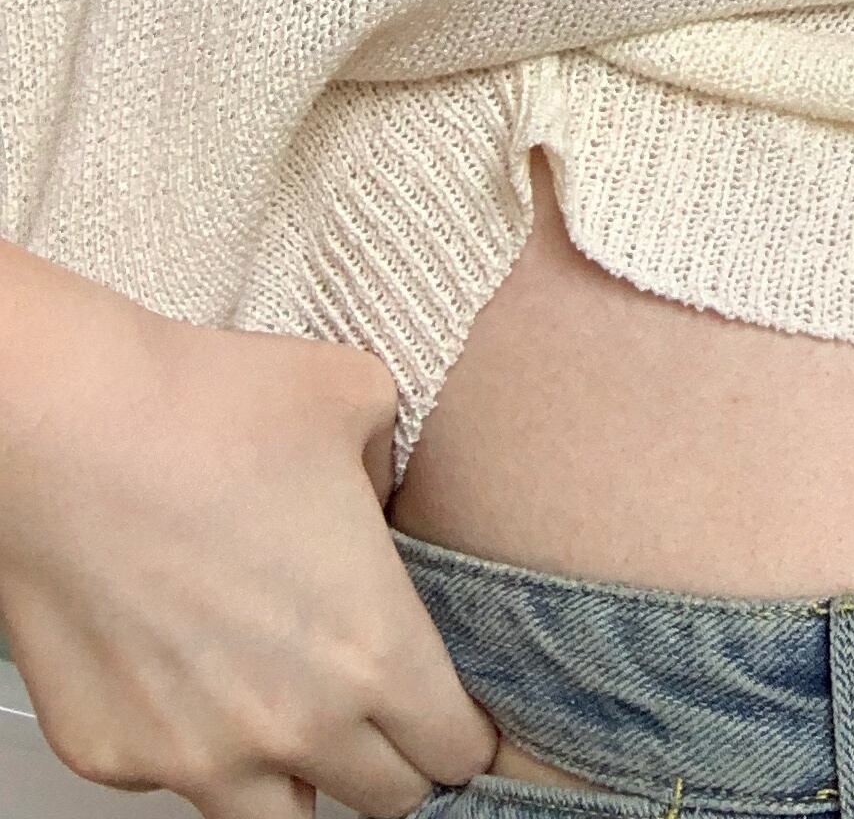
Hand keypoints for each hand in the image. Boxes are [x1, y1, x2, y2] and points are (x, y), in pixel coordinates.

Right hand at [0, 257, 500, 818]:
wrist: (65, 430)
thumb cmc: (208, 408)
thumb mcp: (362, 400)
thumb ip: (398, 473)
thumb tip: (384, 502)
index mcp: (373, 650)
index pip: (452, 751)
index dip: (463, 731)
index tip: (456, 713)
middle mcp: (292, 726)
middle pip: (383, 799)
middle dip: (394, 757)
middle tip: (383, 710)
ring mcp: (196, 755)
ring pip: (281, 817)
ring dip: (300, 774)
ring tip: (292, 708)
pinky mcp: (116, 756)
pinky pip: (179, 779)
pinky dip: (197, 744)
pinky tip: (191, 671)